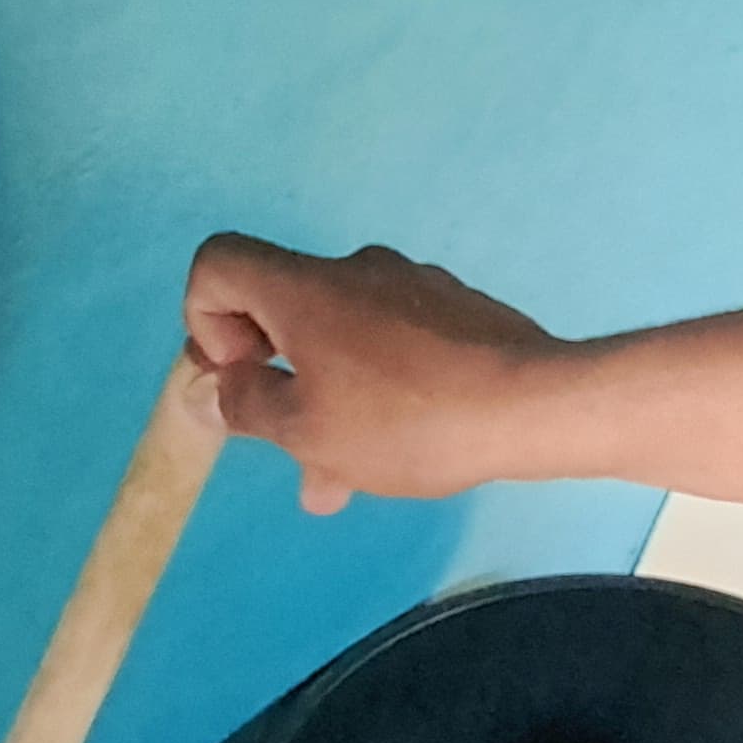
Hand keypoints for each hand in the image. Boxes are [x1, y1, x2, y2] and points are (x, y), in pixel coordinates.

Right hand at [182, 235, 568, 513]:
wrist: (537, 406)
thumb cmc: (407, 420)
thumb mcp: (306, 430)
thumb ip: (247, 405)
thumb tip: (223, 387)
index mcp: (309, 287)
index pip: (219, 261)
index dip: (204, 318)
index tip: (239, 374)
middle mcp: (360, 271)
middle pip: (285, 309)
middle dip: (274, 381)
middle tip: (284, 446)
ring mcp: (418, 288)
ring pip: (345, 342)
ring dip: (329, 404)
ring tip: (338, 480)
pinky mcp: (462, 313)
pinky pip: (396, 348)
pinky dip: (381, 393)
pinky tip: (399, 453)